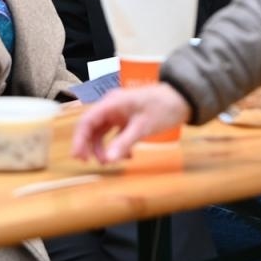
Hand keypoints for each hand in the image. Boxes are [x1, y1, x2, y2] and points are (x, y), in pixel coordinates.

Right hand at [71, 84, 190, 163]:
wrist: (183, 98)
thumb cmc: (163, 107)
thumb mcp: (143, 126)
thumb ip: (124, 142)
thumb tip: (109, 160)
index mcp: (111, 103)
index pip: (87, 121)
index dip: (79, 139)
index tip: (78, 157)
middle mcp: (111, 107)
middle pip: (91, 127)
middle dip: (89, 145)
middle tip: (88, 162)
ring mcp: (118, 113)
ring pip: (102, 132)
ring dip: (104, 148)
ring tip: (113, 161)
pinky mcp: (126, 119)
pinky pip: (114, 134)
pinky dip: (117, 145)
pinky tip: (128, 155)